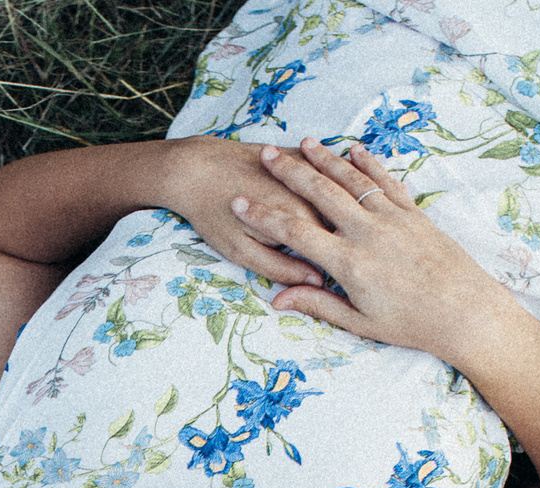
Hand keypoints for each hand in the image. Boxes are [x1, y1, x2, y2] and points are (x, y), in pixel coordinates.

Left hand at [152, 136, 330, 291]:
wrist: (192, 167)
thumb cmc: (213, 214)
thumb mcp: (241, 252)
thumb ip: (281, 268)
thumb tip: (316, 283)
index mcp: (302, 219)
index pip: (338, 244)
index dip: (341, 259)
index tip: (341, 272)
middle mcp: (309, 191)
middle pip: (343, 217)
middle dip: (347, 231)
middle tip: (341, 244)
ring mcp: (304, 167)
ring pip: (339, 187)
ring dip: (347, 200)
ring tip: (347, 213)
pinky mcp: (295, 152)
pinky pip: (324, 164)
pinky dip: (333, 173)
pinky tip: (334, 183)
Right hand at [228, 140, 517, 360]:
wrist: (466, 312)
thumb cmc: (412, 324)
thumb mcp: (360, 322)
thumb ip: (318, 304)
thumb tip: (280, 299)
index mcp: (349, 263)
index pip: (294, 232)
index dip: (262, 216)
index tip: (238, 202)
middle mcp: (368, 233)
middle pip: (320, 193)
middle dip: (290, 171)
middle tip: (266, 154)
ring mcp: (392, 218)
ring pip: (352, 180)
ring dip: (325, 159)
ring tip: (303, 143)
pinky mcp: (413, 213)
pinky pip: (385, 181)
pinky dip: (368, 163)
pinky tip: (353, 150)